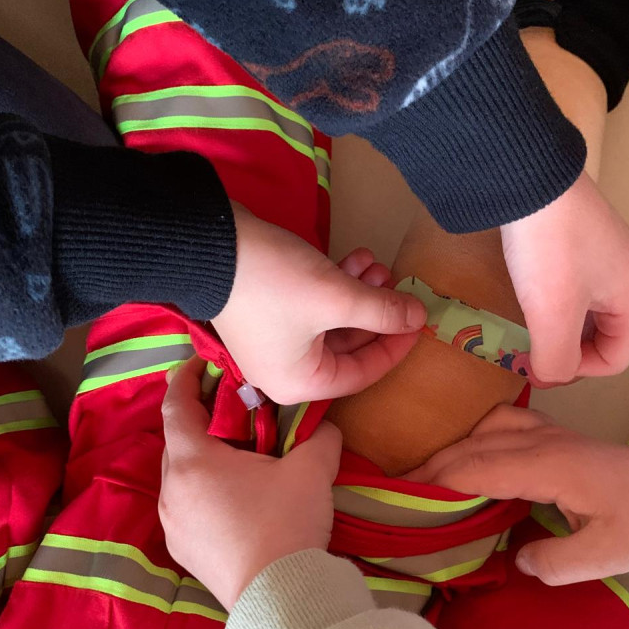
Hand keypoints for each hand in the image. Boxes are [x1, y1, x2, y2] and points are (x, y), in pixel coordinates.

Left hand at [160, 356, 341, 609]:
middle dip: (202, 421)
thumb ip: (318, 434)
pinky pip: (188, 509)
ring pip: (182, 478)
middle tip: (235, 412)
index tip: (202, 363)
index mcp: (193, 460)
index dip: (186, 378)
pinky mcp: (184, 553)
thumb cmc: (287, 523)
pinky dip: (205, 494)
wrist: (280, 599)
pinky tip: (236, 502)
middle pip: (178, 441)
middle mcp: (172, 490)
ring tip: (238, 459)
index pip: (176, 404)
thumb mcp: (311, 468)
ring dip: (204, 462)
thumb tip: (322, 424)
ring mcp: (173, 525)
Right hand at [212, 207, 425, 404]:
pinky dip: (336, 286)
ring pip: (333, 323)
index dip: (395, 345)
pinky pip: (314, 309)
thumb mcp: (336, 297)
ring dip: (358, 294)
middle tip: (395, 282)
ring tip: (376, 264)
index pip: (362, 374)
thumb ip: (382, 312)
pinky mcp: (269, 313)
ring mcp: (276, 341)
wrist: (209, 244)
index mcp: (300, 383)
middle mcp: (286, 370)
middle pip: (349, 348)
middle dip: (375, 312)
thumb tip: (419, 317)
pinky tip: (355, 259)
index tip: (419, 319)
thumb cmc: (275, 283)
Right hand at [410, 404, 628, 583]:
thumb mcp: (605, 556)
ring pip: (484, 428)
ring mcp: (548, 433)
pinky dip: (476, 436)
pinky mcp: (555, 434)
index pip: (475, 469)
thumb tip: (516, 559)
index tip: (403, 501)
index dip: (435, 484)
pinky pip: (503, 423)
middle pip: (471, 446)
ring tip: (429, 479)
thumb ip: (555, 563)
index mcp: (546, 467)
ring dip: (452, 449)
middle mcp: (541, 441)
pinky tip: (470, 455)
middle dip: (431, 468)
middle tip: (398, 495)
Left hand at [500, 173, 628, 383]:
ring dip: (560, 325)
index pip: (613, 362)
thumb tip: (550, 377)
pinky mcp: (593, 240)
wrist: (533, 176)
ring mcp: (618, 256)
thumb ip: (556, 361)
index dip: (573, 373)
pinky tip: (533, 292)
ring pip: (590, 313)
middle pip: (605, 338)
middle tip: (529, 349)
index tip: (533, 366)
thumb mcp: (552, 315)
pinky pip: (581, 287)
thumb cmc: (550, 250)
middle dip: (567, 349)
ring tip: (528, 323)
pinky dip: (558, 300)